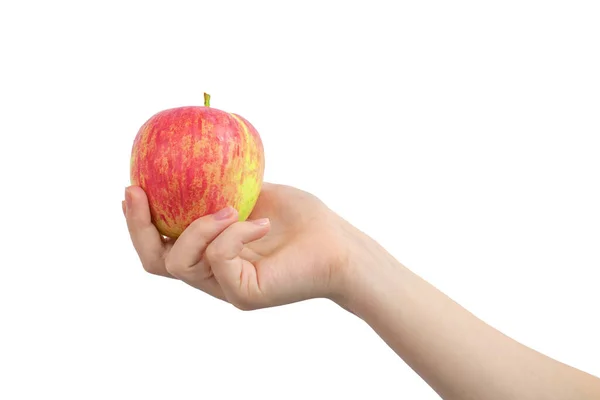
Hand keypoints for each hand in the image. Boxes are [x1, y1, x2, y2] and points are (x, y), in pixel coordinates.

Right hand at [123, 183, 352, 309]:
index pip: (162, 244)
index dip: (139, 221)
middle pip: (154, 261)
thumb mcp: (254, 193)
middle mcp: (212, 274)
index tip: (133, 187)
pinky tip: (262, 222)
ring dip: (197, 227)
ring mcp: (226, 287)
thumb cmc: (304, 221)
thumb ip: (222, 187)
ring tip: (233, 208)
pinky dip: (234, 233)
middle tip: (136, 192)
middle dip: (137, 227)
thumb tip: (191, 160)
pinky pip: (218, 260)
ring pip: (179, 263)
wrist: (340, 247)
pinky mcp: (244, 294)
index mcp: (210, 252)